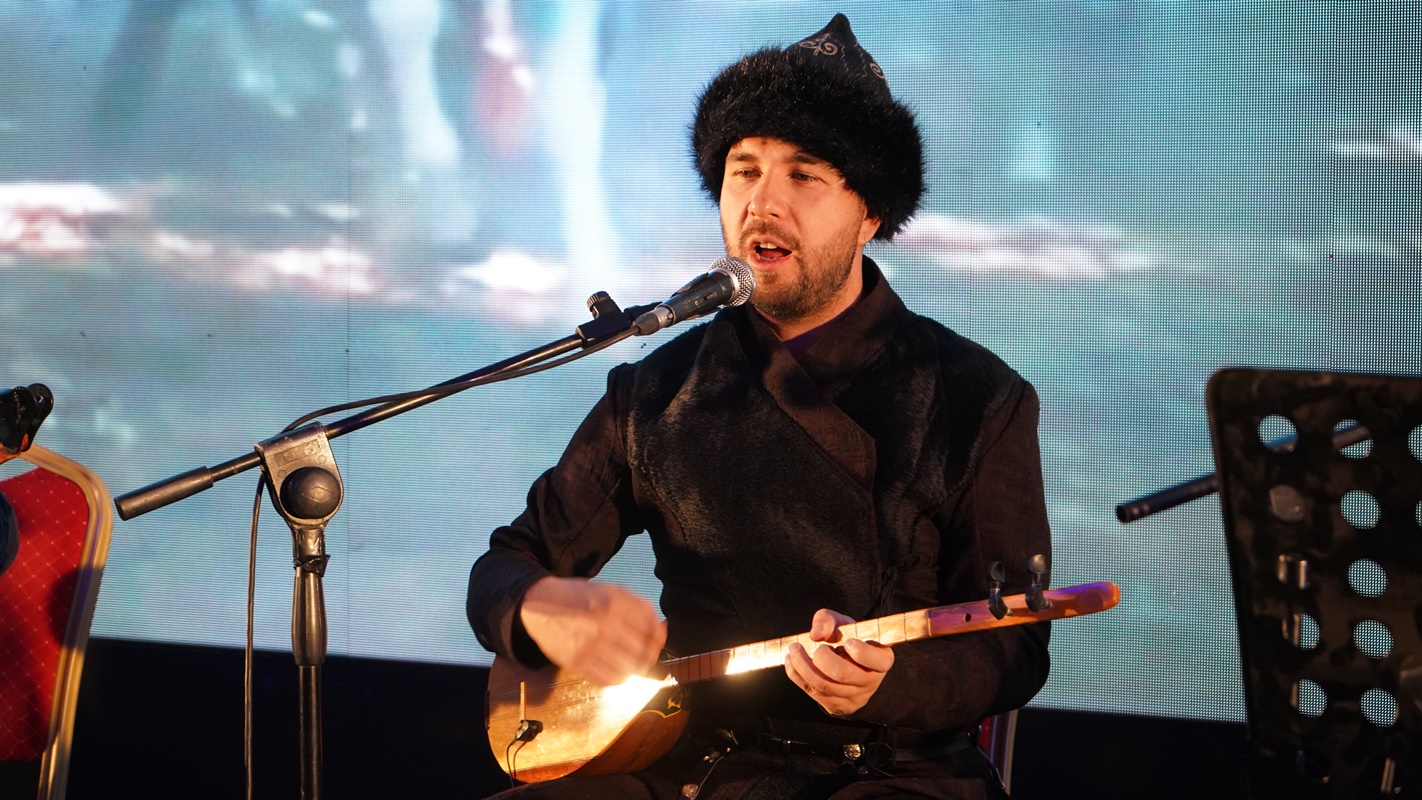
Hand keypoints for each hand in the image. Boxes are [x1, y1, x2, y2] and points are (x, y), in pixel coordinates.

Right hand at [519, 576, 666, 685]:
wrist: (537, 605)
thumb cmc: (578, 597)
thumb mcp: (609, 590)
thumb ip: (637, 606)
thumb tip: (660, 627)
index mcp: (613, 603)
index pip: (650, 627)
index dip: (658, 636)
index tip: (657, 638)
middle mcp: (602, 625)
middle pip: (642, 651)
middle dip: (649, 654)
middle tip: (647, 653)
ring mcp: (588, 646)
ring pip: (628, 669)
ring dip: (635, 668)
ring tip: (631, 662)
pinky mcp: (576, 662)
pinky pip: (607, 680)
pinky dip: (618, 677)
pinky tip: (616, 668)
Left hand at [784, 608, 893, 716]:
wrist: (846, 663)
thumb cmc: (847, 638)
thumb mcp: (842, 623)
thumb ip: (829, 620)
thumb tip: (816, 635)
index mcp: (881, 660)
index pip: (880, 661)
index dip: (861, 651)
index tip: (847, 642)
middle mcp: (870, 682)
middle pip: (843, 674)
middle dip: (822, 657)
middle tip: (818, 647)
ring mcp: (853, 698)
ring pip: (823, 686)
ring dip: (802, 665)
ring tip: (795, 649)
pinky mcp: (835, 706)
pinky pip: (811, 692)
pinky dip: (796, 674)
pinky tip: (792, 660)